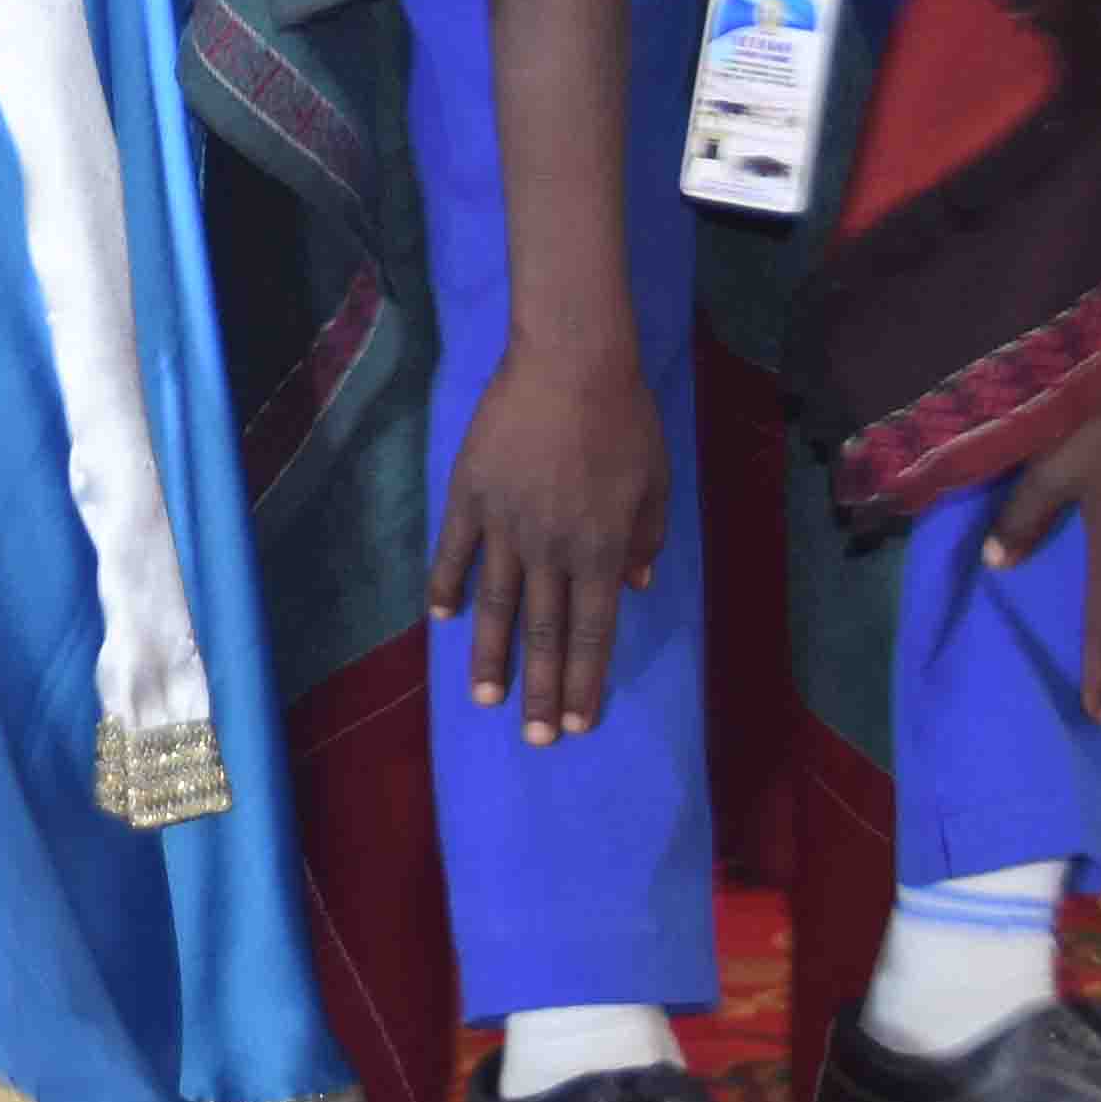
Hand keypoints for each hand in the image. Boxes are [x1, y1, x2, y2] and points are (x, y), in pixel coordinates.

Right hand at [427, 328, 661, 742]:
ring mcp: (505, 524)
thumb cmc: (624, 419)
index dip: (585, 680)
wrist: (570, 362)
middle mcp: (551, 549)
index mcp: (601, 550)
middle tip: (535, 739)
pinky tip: (444, 619)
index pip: (592, 632)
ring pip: (495, 604)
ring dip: (491, 657)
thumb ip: (645, 538)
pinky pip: (455, 550)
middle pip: (543, 632)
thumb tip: (633, 585)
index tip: (578, 723)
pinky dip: (449, 585)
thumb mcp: (655, 483)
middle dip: (541, 689)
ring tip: (484, 700)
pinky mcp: (470, 495)